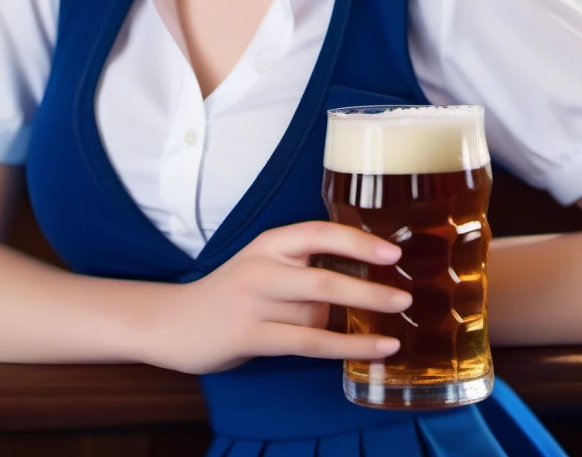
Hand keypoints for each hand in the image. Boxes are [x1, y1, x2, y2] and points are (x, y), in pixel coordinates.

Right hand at [158, 221, 410, 374]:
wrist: (175, 321)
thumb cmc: (231, 292)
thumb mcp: (264, 264)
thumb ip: (303, 266)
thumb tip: (364, 276)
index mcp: (269, 242)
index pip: (319, 232)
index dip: (357, 241)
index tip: (393, 252)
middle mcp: (262, 267)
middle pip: (324, 277)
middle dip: (369, 289)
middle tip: (406, 296)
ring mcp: (253, 302)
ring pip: (317, 315)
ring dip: (347, 326)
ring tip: (381, 330)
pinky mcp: (249, 335)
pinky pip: (309, 343)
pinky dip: (348, 348)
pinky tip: (378, 350)